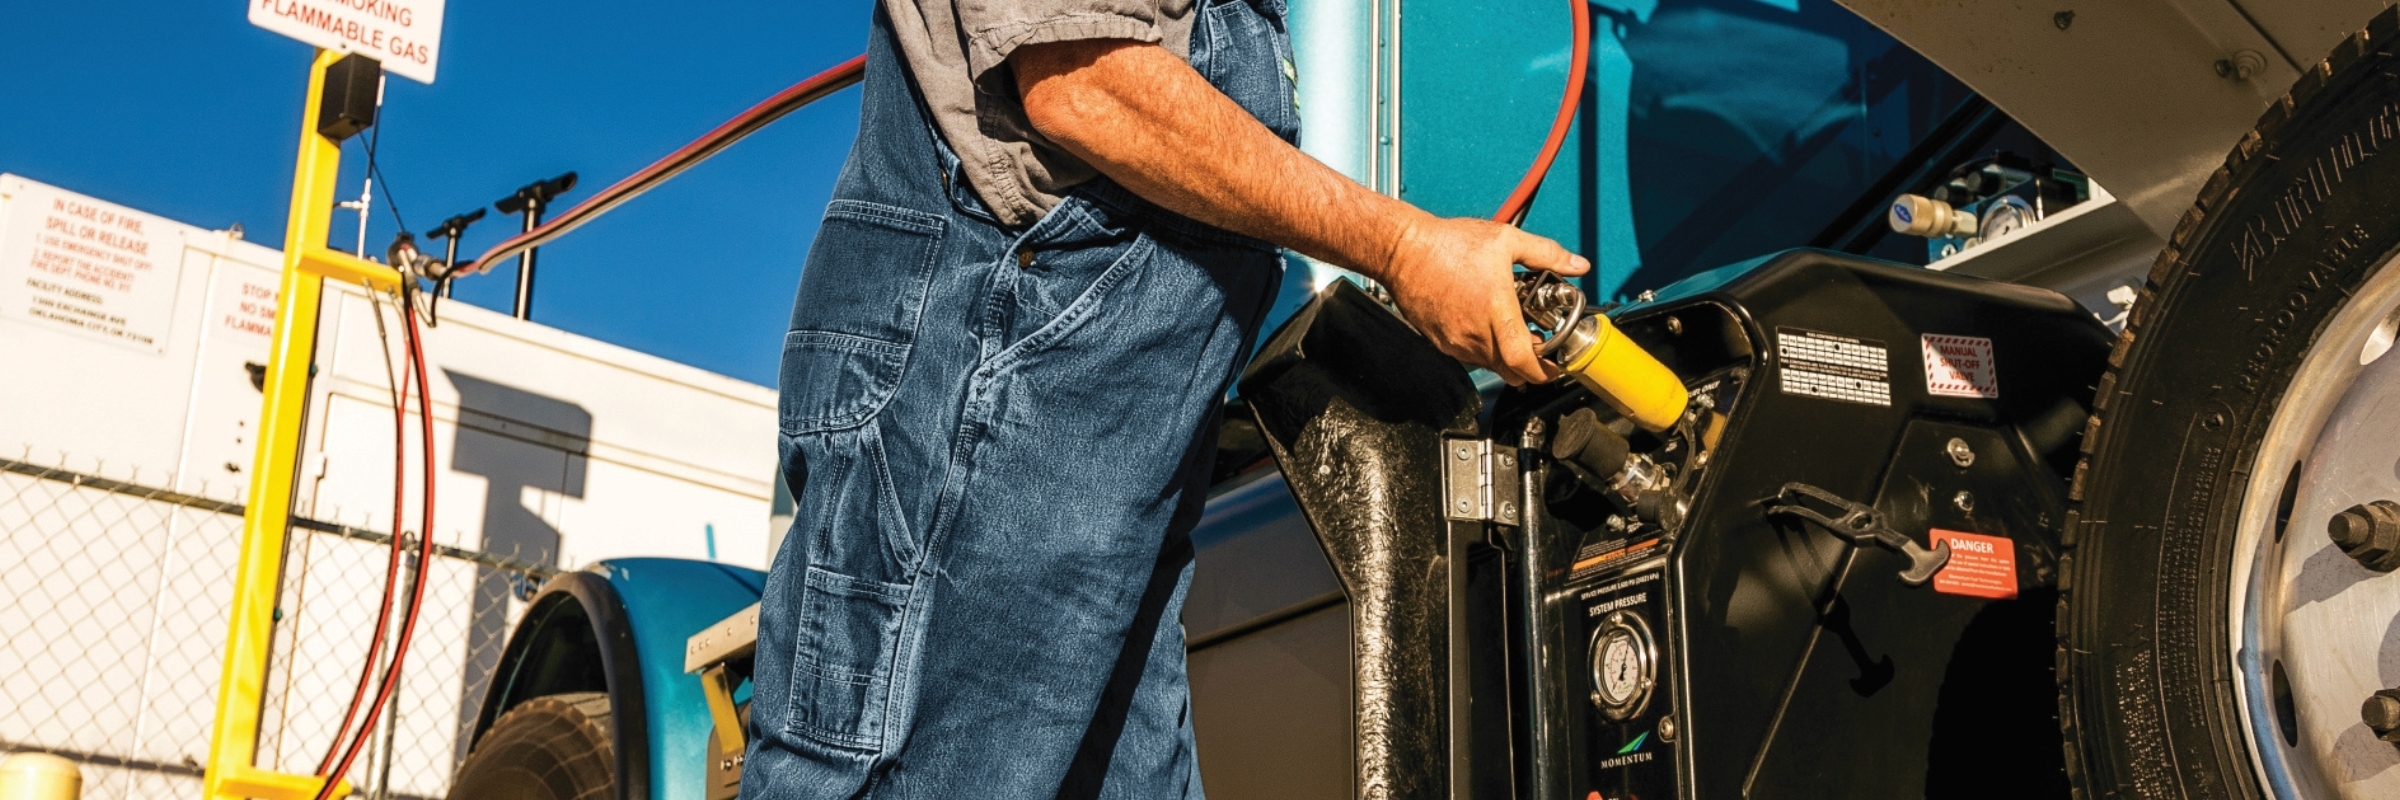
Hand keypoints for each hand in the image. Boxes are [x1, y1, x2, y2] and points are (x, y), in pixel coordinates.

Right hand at [1377, 216, 1588, 385]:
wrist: (1403, 250)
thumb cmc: (1448, 244)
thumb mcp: (1506, 240)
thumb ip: (1546, 254)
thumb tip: (1576, 264)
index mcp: (1496, 310)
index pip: (1523, 360)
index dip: (1542, 372)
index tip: (1554, 368)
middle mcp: (1475, 332)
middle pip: (1509, 370)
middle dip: (1529, 367)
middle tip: (1540, 352)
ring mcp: (1455, 340)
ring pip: (1489, 364)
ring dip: (1505, 356)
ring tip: (1511, 330)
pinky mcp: (1439, 340)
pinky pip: (1468, 355)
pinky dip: (1483, 349)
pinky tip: (1485, 325)